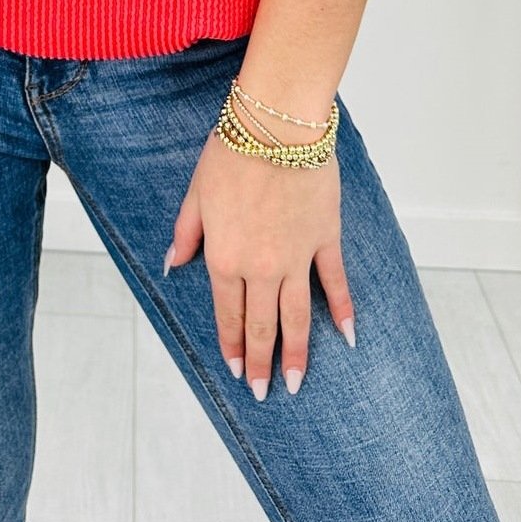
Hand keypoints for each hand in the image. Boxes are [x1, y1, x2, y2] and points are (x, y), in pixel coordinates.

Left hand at [165, 126, 354, 398]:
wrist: (277, 128)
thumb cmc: (232, 152)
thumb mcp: (196, 192)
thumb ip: (187, 233)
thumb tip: (174, 264)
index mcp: (226, 258)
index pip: (228, 314)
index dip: (232, 346)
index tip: (236, 372)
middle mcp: (261, 267)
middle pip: (262, 325)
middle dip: (262, 363)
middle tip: (267, 393)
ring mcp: (297, 257)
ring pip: (297, 316)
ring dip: (298, 353)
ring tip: (297, 384)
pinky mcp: (325, 239)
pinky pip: (335, 283)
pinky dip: (342, 312)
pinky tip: (347, 338)